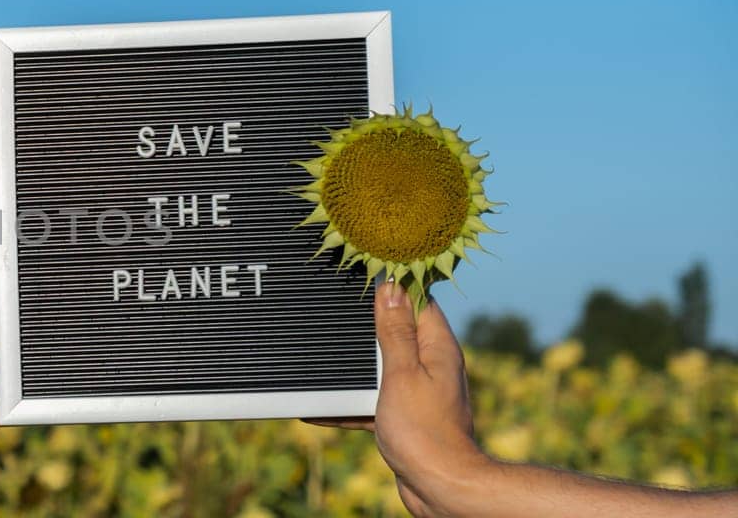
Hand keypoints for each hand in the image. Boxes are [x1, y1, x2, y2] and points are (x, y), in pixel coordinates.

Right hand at [303, 281, 491, 515]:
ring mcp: (421, 392)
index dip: (395, 285)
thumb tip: (391, 289)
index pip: (419, 301)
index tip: (368, 272)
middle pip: (399, 331)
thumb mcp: (401, 373)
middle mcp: (433, 366)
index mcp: (438, 349)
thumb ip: (394, 332)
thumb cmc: (424, 432)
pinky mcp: (408, 416)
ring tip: (326, 356)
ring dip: (358, 365)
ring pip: (384, 367)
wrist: (439, 485)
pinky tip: (319, 408)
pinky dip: (352, 401)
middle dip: (370, 323)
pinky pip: (375, 400)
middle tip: (339, 310)